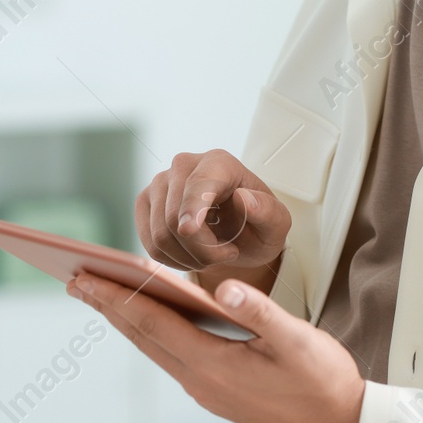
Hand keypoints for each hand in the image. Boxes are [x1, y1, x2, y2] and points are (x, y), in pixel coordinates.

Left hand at [66, 271, 364, 422]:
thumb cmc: (324, 383)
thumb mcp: (297, 340)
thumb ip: (259, 312)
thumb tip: (224, 287)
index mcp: (216, 365)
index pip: (155, 323)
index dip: (119, 296)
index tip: (87, 277)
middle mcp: (202, 381)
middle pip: (144, 336)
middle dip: (108, 305)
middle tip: (75, 279)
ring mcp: (207, 389)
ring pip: (154, 347)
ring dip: (125, 319)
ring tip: (100, 294)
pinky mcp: (217, 390)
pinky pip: (172, 355)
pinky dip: (151, 331)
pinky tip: (148, 319)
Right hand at [137, 150, 290, 276]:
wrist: (239, 235)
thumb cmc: (258, 226)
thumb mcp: (277, 224)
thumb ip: (268, 211)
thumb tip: (243, 198)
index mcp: (219, 162)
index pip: (198, 184)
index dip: (191, 207)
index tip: (188, 230)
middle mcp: (184, 164)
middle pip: (175, 217)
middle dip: (202, 250)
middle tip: (227, 254)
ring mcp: (160, 183)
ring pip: (160, 235)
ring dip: (189, 258)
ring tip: (213, 255)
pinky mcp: (145, 203)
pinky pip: (150, 245)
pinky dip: (172, 260)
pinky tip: (192, 255)